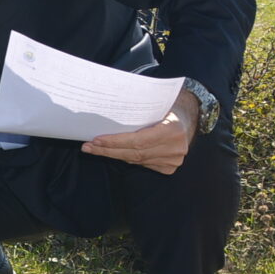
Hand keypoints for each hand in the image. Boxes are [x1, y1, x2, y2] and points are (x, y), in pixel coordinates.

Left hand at [83, 90, 197, 176]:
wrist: (186, 120)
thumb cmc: (165, 109)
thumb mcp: (155, 106)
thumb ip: (138, 113)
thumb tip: (105, 116)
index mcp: (172, 129)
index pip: (138, 141)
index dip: (115, 142)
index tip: (96, 140)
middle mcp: (175, 148)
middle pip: (134, 154)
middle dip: (108, 150)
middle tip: (88, 147)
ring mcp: (173, 160)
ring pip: (136, 161)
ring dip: (114, 155)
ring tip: (95, 149)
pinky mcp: (169, 168)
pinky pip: (142, 164)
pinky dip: (127, 158)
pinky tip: (114, 153)